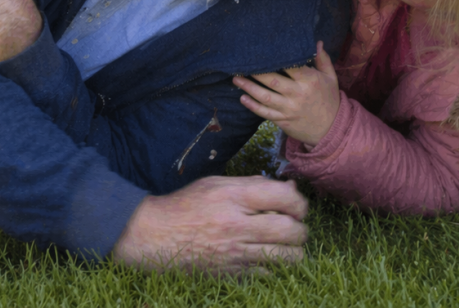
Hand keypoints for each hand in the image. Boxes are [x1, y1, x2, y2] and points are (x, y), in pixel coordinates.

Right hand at [112, 175, 308, 273]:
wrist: (157, 236)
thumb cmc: (189, 204)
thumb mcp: (218, 183)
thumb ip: (254, 185)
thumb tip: (289, 188)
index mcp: (234, 197)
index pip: (283, 197)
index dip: (299, 201)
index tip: (298, 204)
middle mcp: (237, 226)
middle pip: (290, 230)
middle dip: (301, 228)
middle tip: (297, 226)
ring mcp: (235, 254)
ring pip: (285, 258)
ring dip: (294, 251)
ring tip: (288, 244)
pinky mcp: (232, 275)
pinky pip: (267, 274)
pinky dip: (273, 267)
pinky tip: (266, 257)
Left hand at [232, 42, 340, 146]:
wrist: (332, 130)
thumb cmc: (330, 99)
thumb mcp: (330, 77)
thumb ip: (322, 59)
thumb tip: (317, 41)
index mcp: (309, 80)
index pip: (289, 66)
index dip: (275, 59)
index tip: (262, 51)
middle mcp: (297, 94)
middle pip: (272, 81)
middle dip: (256, 73)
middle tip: (242, 64)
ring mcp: (289, 109)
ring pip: (265, 98)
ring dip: (249, 88)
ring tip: (236, 79)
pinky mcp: (283, 121)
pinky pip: (265, 114)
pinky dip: (253, 106)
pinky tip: (243, 98)